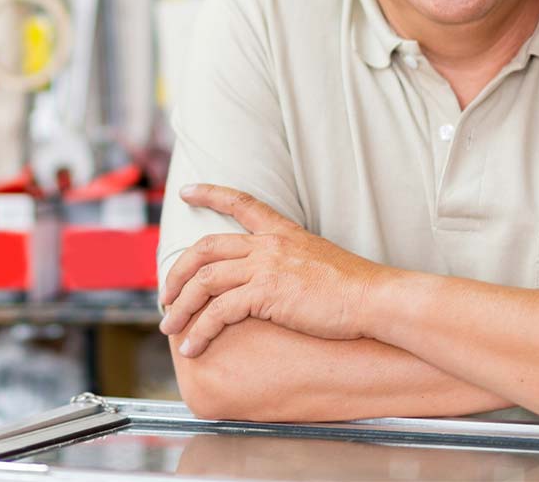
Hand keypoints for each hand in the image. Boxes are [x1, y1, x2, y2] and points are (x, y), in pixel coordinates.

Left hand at [159, 185, 387, 356]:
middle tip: (165, 294)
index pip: (241, 202)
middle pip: (206, 247)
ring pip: (204, 280)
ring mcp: (267, 266)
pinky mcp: (267, 293)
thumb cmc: (354, 286)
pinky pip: (219, 311)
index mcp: (283, 232)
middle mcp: (270, 244)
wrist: (373, 298)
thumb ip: (291, 260)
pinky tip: (193, 347)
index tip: (187, 190)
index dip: (211, 194)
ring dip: (181, 306)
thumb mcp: (318, 259)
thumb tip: (274, 276)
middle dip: (178, 271)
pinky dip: (200, 330)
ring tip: (170, 328)